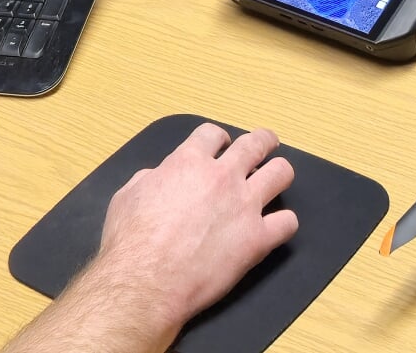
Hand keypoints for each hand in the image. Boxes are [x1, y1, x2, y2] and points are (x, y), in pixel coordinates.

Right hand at [85, 124, 299, 331]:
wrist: (147, 280)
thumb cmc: (131, 241)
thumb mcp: (128, 196)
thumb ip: (150, 179)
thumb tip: (159, 177)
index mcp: (188, 162)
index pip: (212, 134)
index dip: (217, 138)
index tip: (221, 145)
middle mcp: (222, 177)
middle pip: (255, 144)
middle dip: (262, 141)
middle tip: (266, 144)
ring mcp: (244, 206)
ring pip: (281, 173)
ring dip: (279, 172)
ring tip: (277, 177)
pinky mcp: (258, 239)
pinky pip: (288, 222)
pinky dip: (284, 223)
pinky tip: (276, 227)